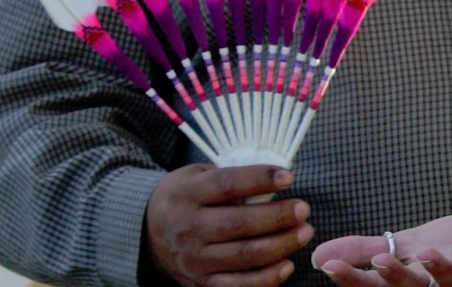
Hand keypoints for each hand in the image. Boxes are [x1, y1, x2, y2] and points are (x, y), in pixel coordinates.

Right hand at [146, 163, 312, 286]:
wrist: (146, 232)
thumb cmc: (185, 197)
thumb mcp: (197, 175)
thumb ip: (231, 176)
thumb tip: (278, 178)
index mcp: (186, 194)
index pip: (228, 185)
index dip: (260, 179)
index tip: (289, 177)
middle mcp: (188, 228)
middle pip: (240, 224)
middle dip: (279, 216)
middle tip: (304, 209)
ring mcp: (193, 260)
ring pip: (244, 256)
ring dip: (281, 245)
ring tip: (304, 233)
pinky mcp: (200, 284)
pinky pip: (238, 286)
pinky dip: (266, 279)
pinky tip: (286, 265)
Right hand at [316, 214, 451, 286]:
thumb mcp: (411, 244)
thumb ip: (369, 249)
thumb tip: (319, 255)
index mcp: (416, 284)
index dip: (356, 280)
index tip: (330, 267)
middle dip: (394, 279)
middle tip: (379, 262)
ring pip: (449, 286)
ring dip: (437, 271)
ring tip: (422, 252)